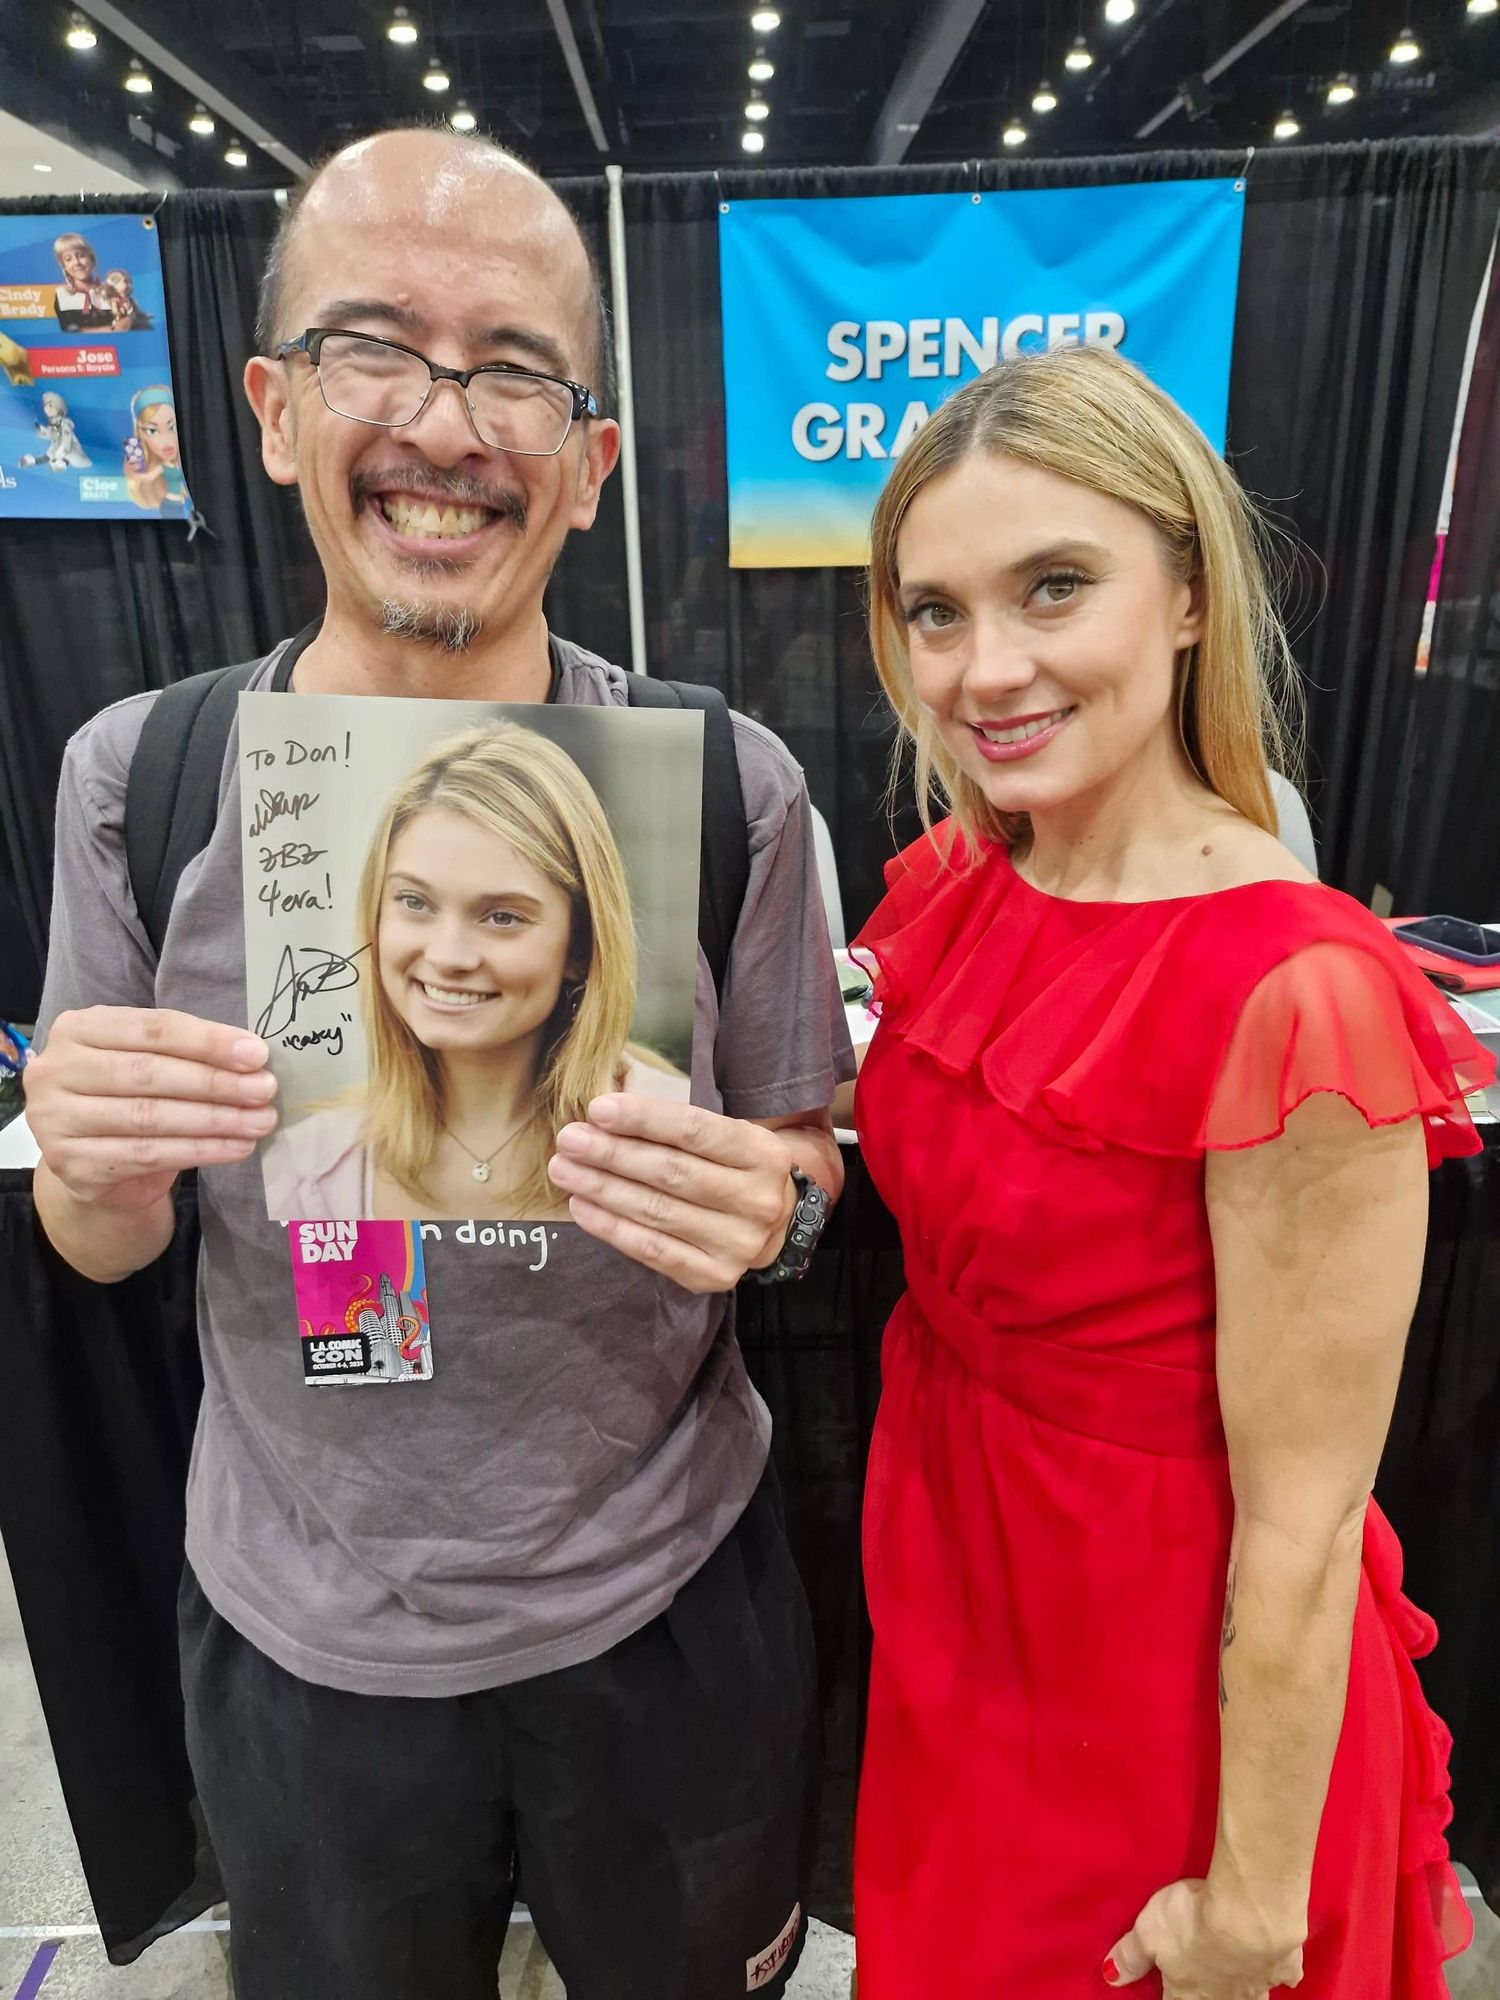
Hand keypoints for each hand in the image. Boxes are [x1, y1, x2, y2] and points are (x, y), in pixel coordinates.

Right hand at [23, 1006, 277, 1210]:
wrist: (96, 1162)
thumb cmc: (130, 1096)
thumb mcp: (148, 1060)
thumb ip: (185, 1051)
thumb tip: (252, 1055)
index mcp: (78, 1029)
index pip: (152, 1029)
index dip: (208, 1041)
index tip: (257, 1054)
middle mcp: (56, 1071)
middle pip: (149, 1074)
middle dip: (215, 1082)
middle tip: (264, 1089)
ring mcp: (55, 1121)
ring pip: (150, 1117)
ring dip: (215, 1120)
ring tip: (259, 1121)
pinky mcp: (72, 1165)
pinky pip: (148, 1156)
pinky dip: (200, 1152)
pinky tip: (236, 1147)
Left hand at [548, 1094, 797, 1292]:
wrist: (772, 1227)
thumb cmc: (731, 1169)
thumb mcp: (722, 1137)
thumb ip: (672, 1126)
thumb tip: (603, 1115)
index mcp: (763, 1154)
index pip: (695, 1131)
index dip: (644, 1119)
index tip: (598, 1110)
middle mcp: (758, 1200)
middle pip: (672, 1173)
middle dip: (612, 1154)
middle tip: (569, 1140)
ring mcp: (738, 1243)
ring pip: (657, 1211)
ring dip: (603, 1189)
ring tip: (564, 1170)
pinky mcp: (715, 1275)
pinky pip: (653, 1251)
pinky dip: (612, 1228)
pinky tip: (581, 1207)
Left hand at [1105, 1881, 1303, 1999]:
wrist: (1248, 1914)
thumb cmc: (1190, 1923)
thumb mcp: (1148, 1932)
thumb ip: (1130, 1956)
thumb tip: (1109, 1978)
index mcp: (1190, 1992)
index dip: (1171, 1999)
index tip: (1171, 1994)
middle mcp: (1225, 1996)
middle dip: (1211, 1998)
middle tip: (1207, 1990)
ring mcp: (1259, 1984)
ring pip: (1254, 1999)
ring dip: (1245, 1994)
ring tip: (1239, 1988)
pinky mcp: (1286, 1965)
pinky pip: (1286, 1976)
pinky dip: (1282, 1974)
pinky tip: (1282, 1971)